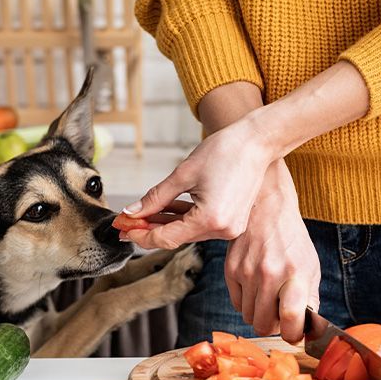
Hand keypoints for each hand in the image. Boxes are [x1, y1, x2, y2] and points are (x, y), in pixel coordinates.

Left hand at [123, 118, 276, 248]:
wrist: (257, 142)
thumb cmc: (225, 151)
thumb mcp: (183, 174)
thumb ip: (155, 198)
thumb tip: (133, 212)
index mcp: (210, 219)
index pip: (166, 238)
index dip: (141, 235)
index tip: (123, 228)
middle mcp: (223, 229)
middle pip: (176, 237)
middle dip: (149, 229)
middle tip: (126, 222)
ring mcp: (230, 227)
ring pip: (187, 232)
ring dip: (165, 223)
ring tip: (142, 214)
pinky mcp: (232, 221)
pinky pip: (200, 225)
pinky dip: (183, 218)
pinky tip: (165, 210)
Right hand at [224, 160, 319, 342]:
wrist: (267, 208)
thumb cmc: (292, 239)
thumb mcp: (310, 266)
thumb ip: (310, 299)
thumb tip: (306, 329)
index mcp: (295, 274)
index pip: (291, 319)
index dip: (293, 334)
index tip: (294, 333)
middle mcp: (269, 274)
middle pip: (264, 325)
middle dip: (273, 326)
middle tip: (280, 314)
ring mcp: (247, 272)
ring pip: (249, 317)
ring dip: (259, 314)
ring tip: (269, 297)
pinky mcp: (230, 269)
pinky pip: (237, 303)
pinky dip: (247, 302)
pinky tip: (256, 287)